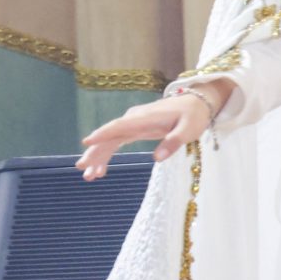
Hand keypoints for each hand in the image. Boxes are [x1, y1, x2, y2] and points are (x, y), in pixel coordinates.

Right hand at [75, 79, 236, 180]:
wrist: (197, 102)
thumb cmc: (192, 116)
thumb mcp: (187, 131)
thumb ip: (172, 143)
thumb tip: (157, 158)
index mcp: (144, 119)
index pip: (119, 126)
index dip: (102, 134)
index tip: (86, 143)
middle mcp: (134, 120)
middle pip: (109, 135)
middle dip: (95, 152)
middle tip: (83, 168)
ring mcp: (133, 123)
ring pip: (110, 140)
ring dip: (99, 156)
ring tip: (90, 176)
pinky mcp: (136, 128)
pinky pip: (116, 141)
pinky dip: (108, 154)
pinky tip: (101, 170)